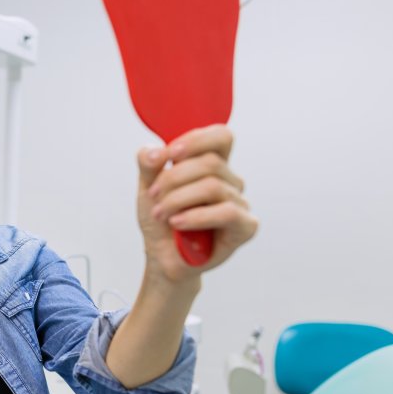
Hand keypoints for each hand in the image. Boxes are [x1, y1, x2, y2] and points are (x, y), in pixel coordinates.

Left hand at [137, 125, 257, 282]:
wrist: (162, 257)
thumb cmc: (161, 220)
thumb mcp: (147, 188)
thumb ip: (148, 165)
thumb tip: (155, 152)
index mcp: (212, 165)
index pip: (221, 137)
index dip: (197, 140)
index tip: (170, 154)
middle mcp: (229, 181)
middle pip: (210, 162)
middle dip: (173, 178)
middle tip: (153, 196)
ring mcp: (240, 203)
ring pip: (213, 186)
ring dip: (178, 199)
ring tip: (160, 214)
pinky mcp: (245, 227)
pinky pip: (226, 212)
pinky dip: (196, 216)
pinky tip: (177, 223)